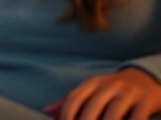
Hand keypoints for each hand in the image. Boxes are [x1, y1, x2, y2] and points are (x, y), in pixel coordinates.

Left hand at [44, 68, 160, 119]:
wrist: (144, 78)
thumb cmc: (111, 89)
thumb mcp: (91, 90)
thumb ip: (70, 101)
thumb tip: (47, 110)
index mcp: (92, 83)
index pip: (74, 98)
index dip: (67, 114)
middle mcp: (110, 85)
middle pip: (92, 108)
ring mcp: (129, 92)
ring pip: (113, 114)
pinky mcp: (146, 99)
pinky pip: (137, 117)